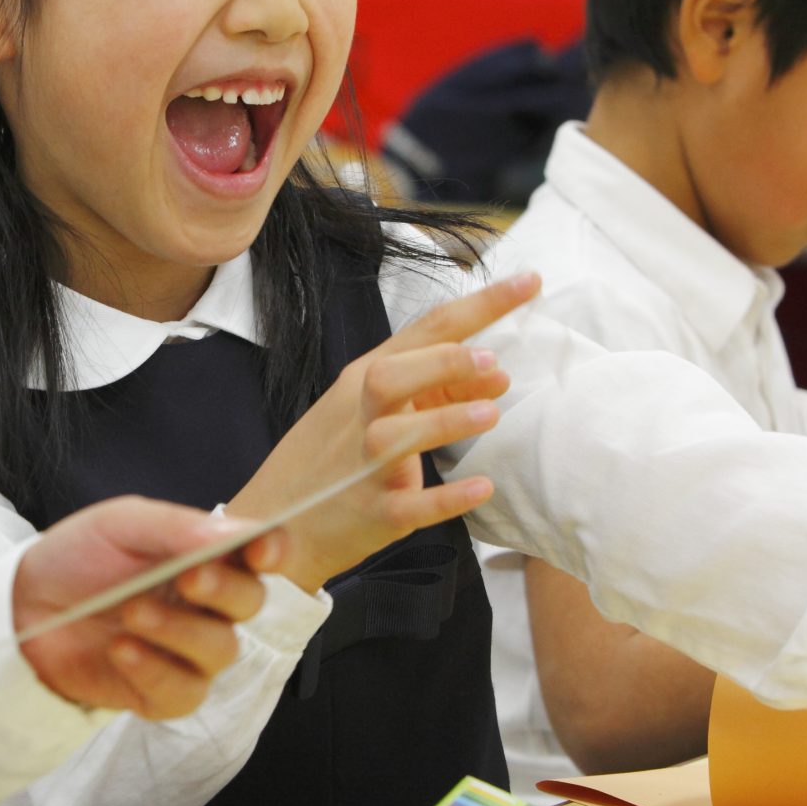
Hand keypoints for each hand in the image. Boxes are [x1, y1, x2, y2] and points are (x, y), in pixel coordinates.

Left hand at [13, 496, 280, 719]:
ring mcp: (186, 653)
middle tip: (188, 578)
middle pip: (249, 603)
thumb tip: (236, 533)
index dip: (275, 550)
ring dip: (180, 630)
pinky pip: (183, 693)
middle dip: (223, 590)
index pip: (261, 553)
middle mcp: (206, 606)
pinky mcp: (159, 694)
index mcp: (206, 557)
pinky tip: (122, 649)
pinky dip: (154, 670)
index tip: (261, 549)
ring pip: (221, 651)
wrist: (21, 605)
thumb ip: (177, 528)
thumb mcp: (120, 525)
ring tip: (132, 613)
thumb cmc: (76, 558)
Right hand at [226, 270, 540, 591]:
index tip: (529, 282)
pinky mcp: (372, 514)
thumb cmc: (336, 458)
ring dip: (444, 421)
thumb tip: (498, 374)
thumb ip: (436, 388)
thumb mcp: (377, 409)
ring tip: (491, 415)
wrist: (276, 523)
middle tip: (493, 365)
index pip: (426, 331)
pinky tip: (482, 488)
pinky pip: (409, 506)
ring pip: (395, 437)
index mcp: (366, 381)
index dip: (480, 305)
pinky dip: (446, 498)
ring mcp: (362, 467)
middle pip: (391, 376)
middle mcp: (360, 416)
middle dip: (442, 364)